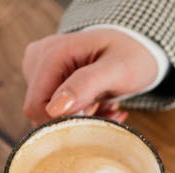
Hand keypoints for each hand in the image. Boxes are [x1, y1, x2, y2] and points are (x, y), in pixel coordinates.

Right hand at [22, 29, 158, 124]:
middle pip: (40, 110)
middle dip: (74, 120)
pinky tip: (101, 106)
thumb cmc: (132, 56)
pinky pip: (54, 108)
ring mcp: (40, 67)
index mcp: (52, 53)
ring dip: (80, 119)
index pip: (36, 105)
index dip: (62, 121)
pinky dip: (80, 114)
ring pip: (48, 112)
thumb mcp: (118, 70)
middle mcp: (39, 57)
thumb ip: (86, 85)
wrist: (138, 48)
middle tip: (108, 113)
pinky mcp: (47, 77)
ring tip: (107, 108)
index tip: (95, 119)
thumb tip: (54, 109)